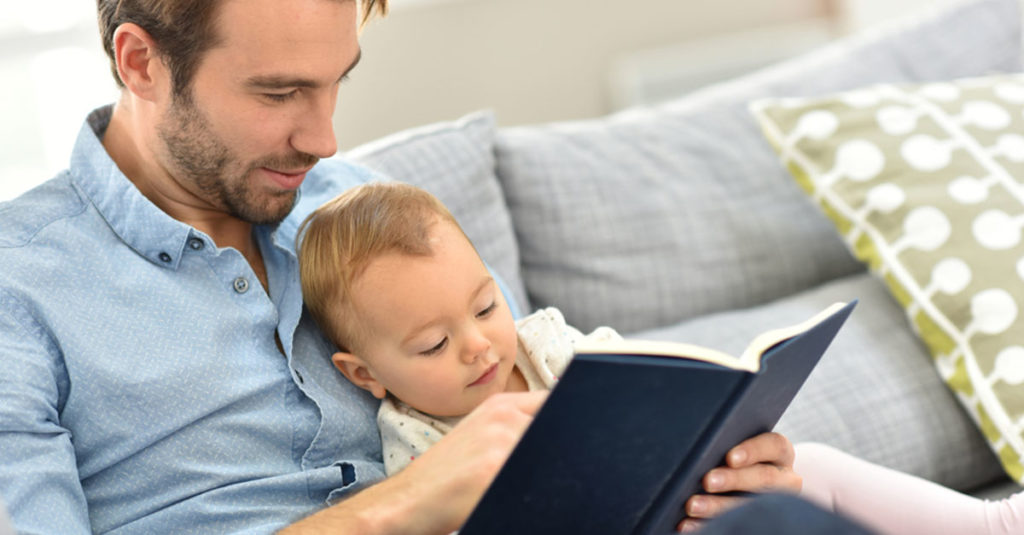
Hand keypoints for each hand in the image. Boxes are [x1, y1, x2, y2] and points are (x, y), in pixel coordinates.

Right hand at [282, 390, 546, 534]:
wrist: (408, 501)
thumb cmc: (446, 474)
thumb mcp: (480, 434)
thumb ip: (517, 426)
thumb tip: (568, 428)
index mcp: (502, 405)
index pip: (556, 402)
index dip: (572, 421)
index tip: (581, 438)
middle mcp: (503, 416)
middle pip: (561, 428)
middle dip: (566, 449)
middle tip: (570, 466)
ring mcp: (501, 442)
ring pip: (552, 454)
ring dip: (554, 473)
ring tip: (536, 484)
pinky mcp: (495, 470)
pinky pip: (536, 480)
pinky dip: (539, 491)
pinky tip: (523, 497)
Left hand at [678, 432, 800, 532]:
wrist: (760, 490)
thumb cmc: (741, 462)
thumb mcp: (742, 450)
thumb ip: (727, 445)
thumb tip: (699, 448)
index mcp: (780, 453)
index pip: (774, 445)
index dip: (753, 450)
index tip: (730, 458)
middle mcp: (785, 478)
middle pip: (765, 477)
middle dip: (733, 479)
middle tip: (707, 481)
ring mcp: (778, 503)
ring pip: (752, 505)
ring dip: (719, 506)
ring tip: (693, 506)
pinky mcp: (765, 521)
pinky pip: (742, 525)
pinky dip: (709, 524)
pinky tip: (690, 524)